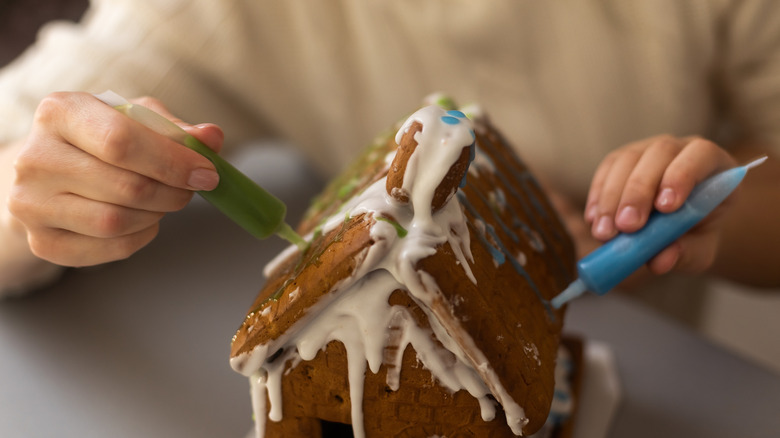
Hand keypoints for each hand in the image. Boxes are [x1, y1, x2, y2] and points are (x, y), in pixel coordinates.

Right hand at [7, 92, 223, 266]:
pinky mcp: (43, 242)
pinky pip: (110, 248)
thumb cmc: (104, 138)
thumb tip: (211, 137)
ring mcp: (31, 203)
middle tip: (190, 189)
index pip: (121, 142)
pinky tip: (144, 220)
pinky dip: (141, 236)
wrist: (56, 171)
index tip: (207, 173)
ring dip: (157, 214)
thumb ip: (177, 129)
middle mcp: (34, 157)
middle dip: (172, 192)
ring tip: (164, 201)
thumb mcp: (139, 120)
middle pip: (126, 186)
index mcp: (59, 112)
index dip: (172, 162)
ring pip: (116, 221)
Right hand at [584, 135, 736, 275]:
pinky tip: (594, 220)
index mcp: (713, 163)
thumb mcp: (699, 251)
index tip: (665, 208)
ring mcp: (647, 150)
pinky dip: (598, 195)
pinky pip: (606, 169)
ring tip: (604, 233)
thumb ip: (686, 254)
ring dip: (613, 197)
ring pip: (628, 159)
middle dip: (639, 191)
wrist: (677, 227)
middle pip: (659, 154)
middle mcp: (680, 149)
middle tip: (627, 226)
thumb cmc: (694, 234)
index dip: (683, 175)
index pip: (702, 154)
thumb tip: (660, 260)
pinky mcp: (621, 159)